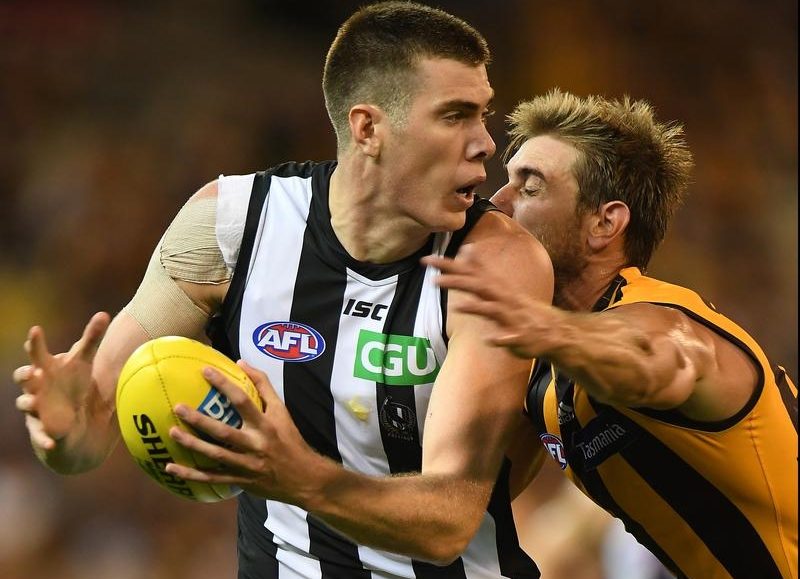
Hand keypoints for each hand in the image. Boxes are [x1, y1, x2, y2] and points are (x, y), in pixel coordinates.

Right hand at [13, 312, 110, 452]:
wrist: (69, 417)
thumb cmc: (72, 382)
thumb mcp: (83, 361)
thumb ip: (92, 338)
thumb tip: (104, 313)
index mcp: (46, 367)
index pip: (37, 353)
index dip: (35, 342)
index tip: (36, 330)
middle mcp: (36, 386)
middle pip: (24, 377)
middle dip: (25, 374)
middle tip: (33, 371)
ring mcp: (35, 407)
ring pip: (25, 403)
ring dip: (27, 401)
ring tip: (32, 401)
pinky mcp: (41, 429)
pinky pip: (39, 435)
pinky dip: (43, 438)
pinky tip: (51, 441)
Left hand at [165, 361, 326, 505]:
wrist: (304, 478)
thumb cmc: (291, 440)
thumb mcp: (282, 411)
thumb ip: (264, 386)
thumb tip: (242, 363)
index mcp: (266, 425)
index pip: (243, 401)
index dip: (224, 385)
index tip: (205, 371)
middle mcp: (255, 445)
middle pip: (224, 432)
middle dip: (200, 420)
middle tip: (178, 407)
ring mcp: (247, 465)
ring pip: (215, 455)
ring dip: (192, 445)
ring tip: (172, 433)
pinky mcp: (240, 481)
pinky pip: (212, 478)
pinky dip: (191, 474)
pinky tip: (170, 468)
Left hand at [422, 248, 554, 358]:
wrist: (551, 330)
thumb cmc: (519, 309)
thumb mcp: (498, 287)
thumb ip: (480, 271)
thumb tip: (467, 249)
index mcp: (495, 288)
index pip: (469, 272)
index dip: (448, 265)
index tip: (427, 260)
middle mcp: (502, 299)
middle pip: (477, 286)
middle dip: (457, 281)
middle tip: (433, 277)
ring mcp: (510, 317)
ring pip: (492, 310)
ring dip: (477, 307)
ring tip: (459, 306)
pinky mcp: (519, 336)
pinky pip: (509, 337)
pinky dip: (500, 338)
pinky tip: (491, 339)